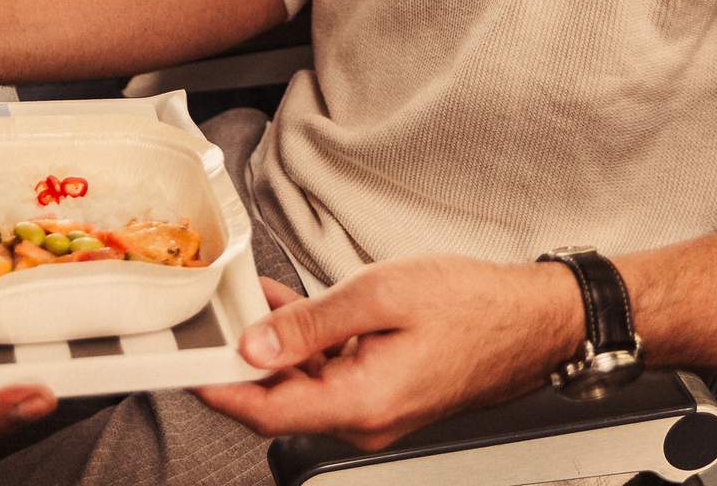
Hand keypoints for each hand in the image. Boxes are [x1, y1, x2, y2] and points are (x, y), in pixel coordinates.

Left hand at [197, 259, 585, 450]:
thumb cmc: (472, 305)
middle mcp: (366, 421)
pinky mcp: (386, 398)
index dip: (218, 390)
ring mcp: (377, 414)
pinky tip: (295, 312)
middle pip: (281, 402)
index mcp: (361, 403)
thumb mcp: (379, 296)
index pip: (266, 412)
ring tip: (255, 302)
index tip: (185, 366)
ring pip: (304, 388)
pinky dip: (307, 349)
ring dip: (276, 350)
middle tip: (216, 318)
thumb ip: (310, 324)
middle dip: (243, 361)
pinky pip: (331, 380)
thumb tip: (255, 346)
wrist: (531, 319)